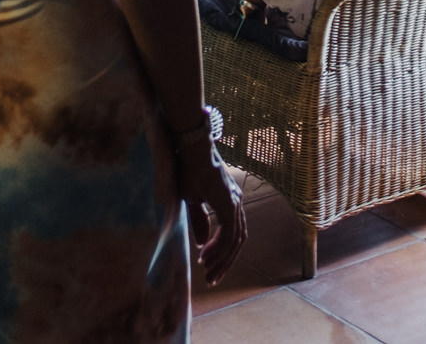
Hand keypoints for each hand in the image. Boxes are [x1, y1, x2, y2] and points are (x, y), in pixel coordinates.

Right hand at [178, 143, 245, 282]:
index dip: (223, 253)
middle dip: (225, 262)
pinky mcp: (228, 202)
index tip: (210, 268)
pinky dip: (219, 248)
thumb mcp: (191, 200)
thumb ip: (199, 220)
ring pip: (235, 240)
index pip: (233, 234)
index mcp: (229, 200)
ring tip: (208, 271)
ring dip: (222, 258)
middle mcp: (236, 201)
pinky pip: (229, 233)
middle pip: (238, 241)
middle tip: (212, 279)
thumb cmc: (188, 168)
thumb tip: (201, 243)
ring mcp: (234, 201)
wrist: (189, 146)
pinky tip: (205, 257)